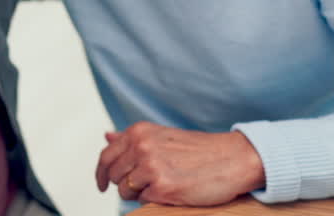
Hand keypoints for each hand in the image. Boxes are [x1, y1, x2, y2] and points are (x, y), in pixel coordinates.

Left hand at [95, 122, 265, 205]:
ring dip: (138, 193)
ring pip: (125, 190)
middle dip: (122, 184)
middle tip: (140, 186)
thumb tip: (107, 136)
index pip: (106, 156)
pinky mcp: (163, 187)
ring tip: (159, 186)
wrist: (231, 158)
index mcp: (139, 132)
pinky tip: (170, 191)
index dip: (101, 173)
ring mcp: (151, 167)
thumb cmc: (198, 149)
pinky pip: (143, 200)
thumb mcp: (160, 135)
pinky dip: (153, 199)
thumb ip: (131, 139)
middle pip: (113, 175)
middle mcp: (141, 146)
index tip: (101, 184)